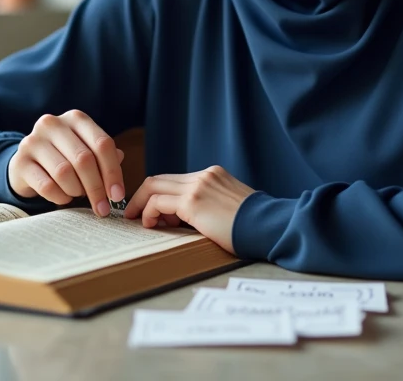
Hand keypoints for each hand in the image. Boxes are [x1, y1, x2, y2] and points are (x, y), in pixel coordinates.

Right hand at [7, 110, 125, 216]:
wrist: (28, 163)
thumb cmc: (65, 157)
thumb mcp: (87, 152)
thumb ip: (105, 157)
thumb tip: (119, 165)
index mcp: (76, 118)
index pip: (102, 144)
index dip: (113, 172)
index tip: (117, 196)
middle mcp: (53, 124)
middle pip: (83, 159)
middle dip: (96, 188)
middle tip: (103, 208)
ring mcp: (33, 141)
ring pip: (64, 172)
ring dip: (77, 190)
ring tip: (78, 194)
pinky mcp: (20, 161)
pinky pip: (47, 186)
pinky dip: (60, 197)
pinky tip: (64, 197)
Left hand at [123, 165, 255, 253]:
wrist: (269, 226)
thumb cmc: (254, 225)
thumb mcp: (229, 207)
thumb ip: (207, 205)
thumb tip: (181, 219)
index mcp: (213, 175)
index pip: (175, 180)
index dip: (159, 195)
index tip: (154, 213)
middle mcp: (204, 175)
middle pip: (159, 179)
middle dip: (142, 197)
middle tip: (133, 214)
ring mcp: (198, 186)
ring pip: (154, 187)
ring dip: (142, 205)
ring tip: (140, 222)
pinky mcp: (193, 202)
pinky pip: (159, 202)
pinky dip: (149, 213)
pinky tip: (152, 225)